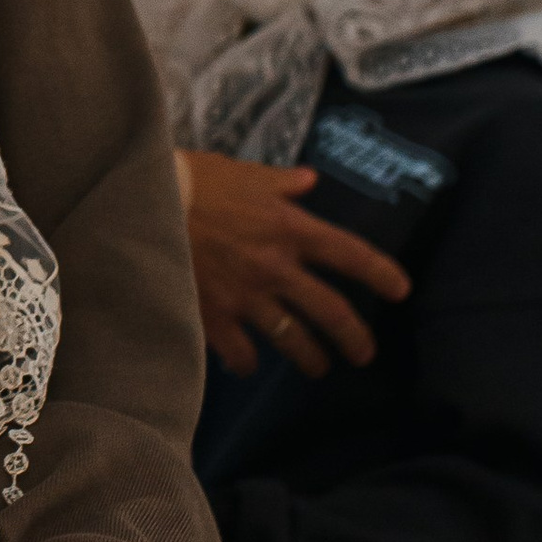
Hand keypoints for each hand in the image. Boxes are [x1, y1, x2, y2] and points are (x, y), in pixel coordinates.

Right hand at [178, 151, 410, 377]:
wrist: (141, 206)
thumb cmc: (191, 181)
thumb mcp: (243, 173)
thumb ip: (280, 182)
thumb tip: (308, 179)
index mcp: (289, 228)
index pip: (350, 254)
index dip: (381, 274)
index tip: (400, 291)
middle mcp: (277, 267)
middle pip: (331, 311)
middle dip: (354, 338)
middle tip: (364, 354)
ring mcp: (246, 297)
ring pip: (294, 341)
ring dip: (310, 359)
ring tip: (316, 368)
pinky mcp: (214, 317)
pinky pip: (242, 354)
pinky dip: (248, 362)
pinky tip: (248, 365)